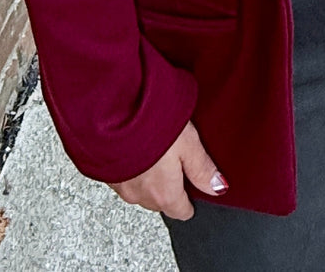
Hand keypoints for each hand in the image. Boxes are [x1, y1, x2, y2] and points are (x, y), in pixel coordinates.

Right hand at [109, 119, 226, 219]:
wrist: (111, 113)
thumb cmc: (150, 125)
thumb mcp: (188, 142)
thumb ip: (202, 168)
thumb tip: (218, 187)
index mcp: (164, 194)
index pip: (182, 211)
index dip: (191, 199)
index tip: (193, 185)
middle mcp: (141, 197)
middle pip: (161, 201)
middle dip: (169, 186)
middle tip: (175, 157)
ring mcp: (121, 187)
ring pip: (142, 190)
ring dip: (149, 177)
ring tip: (155, 147)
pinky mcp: (107, 174)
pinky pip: (125, 179)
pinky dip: (132, 169)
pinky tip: (136, 146)